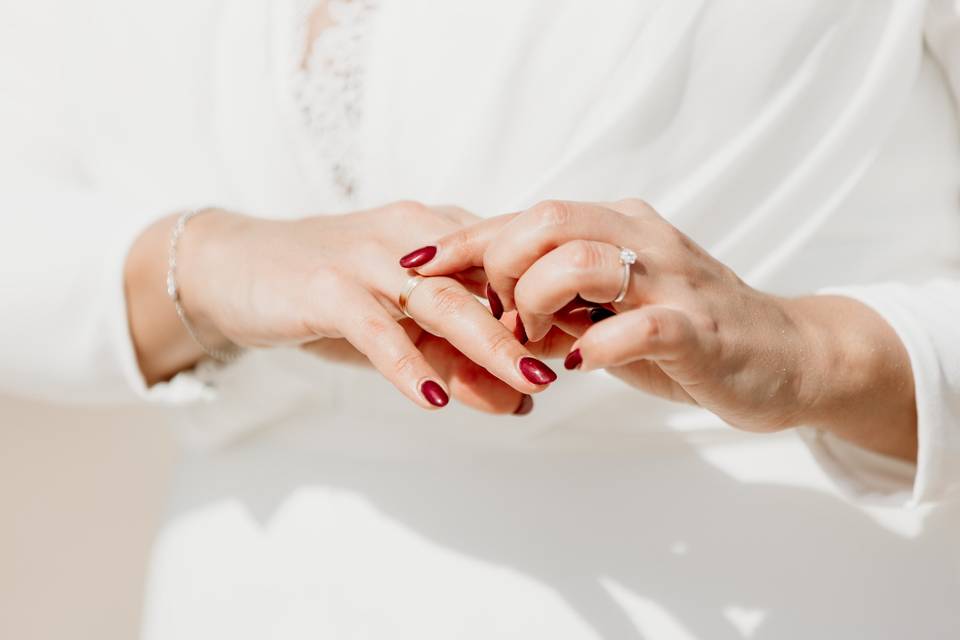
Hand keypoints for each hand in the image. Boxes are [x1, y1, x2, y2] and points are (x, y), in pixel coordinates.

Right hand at [126, 202, 556, 413]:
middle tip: (577, 364)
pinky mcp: (324, 287)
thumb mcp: (400, 328)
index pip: (506, 268)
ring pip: (439, 299)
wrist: (237, 268)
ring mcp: (366, 259)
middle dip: (534, 326)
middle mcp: (410, 239)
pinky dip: (407, 365)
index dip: (552, 304)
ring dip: (487, 343)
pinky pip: (375, 328)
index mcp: (436, 237)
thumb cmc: (327, 297)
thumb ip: (455, 358)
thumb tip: (523, 403)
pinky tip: (435, 400)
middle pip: (484, 282)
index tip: (595, 339)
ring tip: (526, 384)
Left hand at [408, 199, 916, 457]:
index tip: (414, 263)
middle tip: (495, 316)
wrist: (785, 355)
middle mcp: (641, 238)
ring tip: (535, 339)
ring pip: (582, 259)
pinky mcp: (698, 327)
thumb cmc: (686, 334)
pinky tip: (575, 363)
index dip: (465, 239)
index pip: (526, 218)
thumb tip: (490, 311)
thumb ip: (558, 302)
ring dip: (538, 302)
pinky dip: (595, 344)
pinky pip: (638, 325)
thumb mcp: (610, 311)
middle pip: (545, 222)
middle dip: (499, 268)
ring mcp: (672, 280)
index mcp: (616, 227)